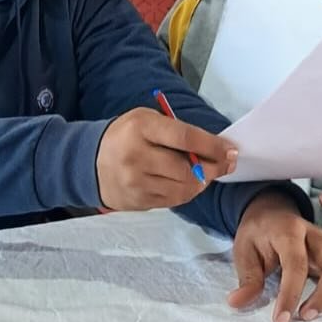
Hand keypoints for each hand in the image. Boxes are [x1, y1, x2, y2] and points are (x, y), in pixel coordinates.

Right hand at [95, 107, 236, 210]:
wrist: (90, 162)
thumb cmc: (127, 135)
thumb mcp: (148, 120)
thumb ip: (178, 132)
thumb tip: (216, 149)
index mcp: (141, 128)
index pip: (185, 138)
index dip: (213, 146)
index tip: (231, 150)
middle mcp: (136, 156)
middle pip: (187, 169)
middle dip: (214, 168)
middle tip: (226, 164)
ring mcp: (135, 183)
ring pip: (183, 189)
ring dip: (202, 182)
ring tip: (207, 173)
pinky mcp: (137, 201)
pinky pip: (173, 200)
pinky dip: (186, 192)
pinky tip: (188, 183)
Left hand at [229, 192, 321, 321]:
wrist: (272, 213)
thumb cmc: (258, 234)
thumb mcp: (243, 251)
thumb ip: (247, 278)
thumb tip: (237, 303)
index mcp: (288, 231)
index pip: (296, 263)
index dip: (290, 294)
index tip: (280, 320)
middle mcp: (316, 234)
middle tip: (305, 317)